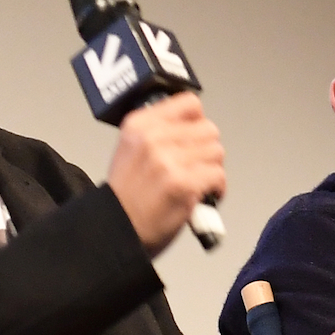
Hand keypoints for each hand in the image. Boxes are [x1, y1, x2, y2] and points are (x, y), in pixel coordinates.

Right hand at [106, 93, 224, 255]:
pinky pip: (218, 175)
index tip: (195, 137)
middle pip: (208, 129)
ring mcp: (168, 160)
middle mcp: (153, 138)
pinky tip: (206, 195)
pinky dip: (218, 187)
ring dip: (213, 169)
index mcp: (139, 125)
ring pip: (216, 151)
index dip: (198, 122)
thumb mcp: (131, 149)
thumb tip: (194, 124)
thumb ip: (159, 132)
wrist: (116, 230)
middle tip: (198, 165)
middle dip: (207, 149)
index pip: (189, 103)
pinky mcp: (183, 184)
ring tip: (200, 181)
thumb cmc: (127, 196)